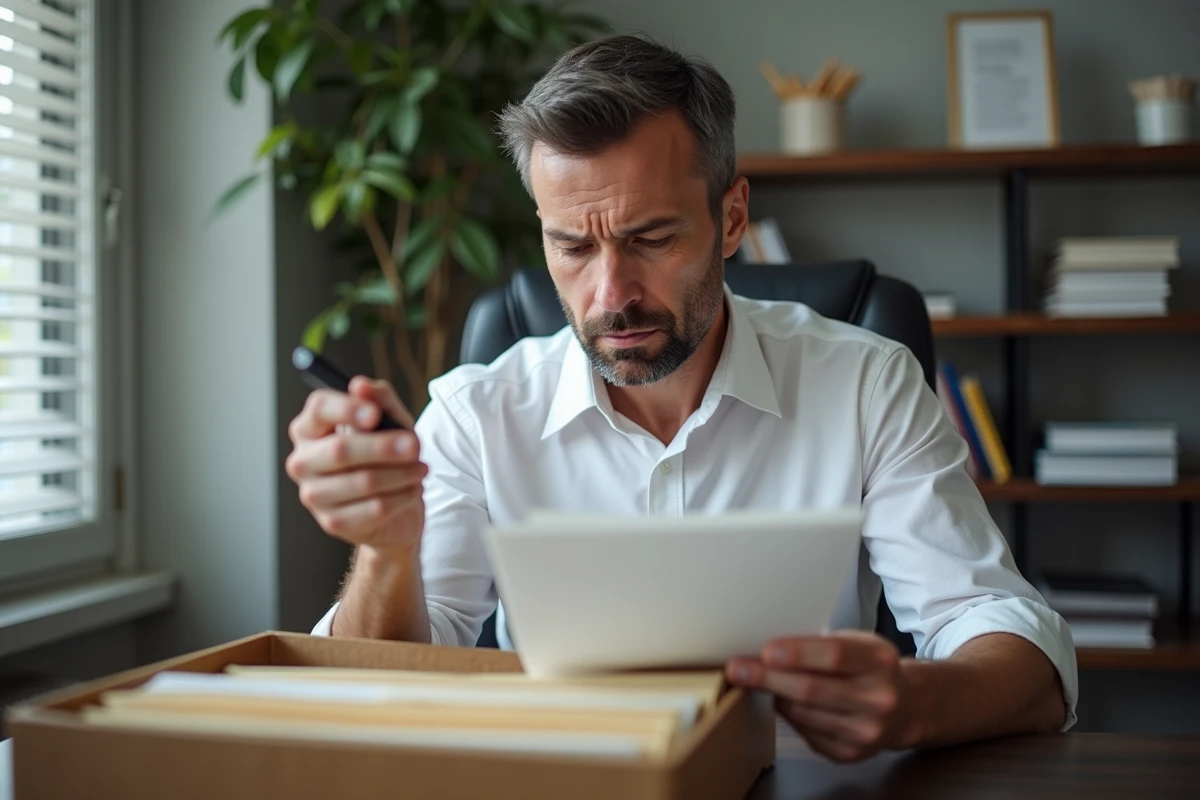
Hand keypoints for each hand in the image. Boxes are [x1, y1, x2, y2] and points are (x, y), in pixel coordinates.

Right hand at [285, 376, 425, 553]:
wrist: (394, 509)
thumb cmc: (386, 457)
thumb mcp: (391, 422)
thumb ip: (380, 399)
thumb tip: (360, 385)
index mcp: (310, 428)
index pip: (318, 409)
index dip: (347, 409)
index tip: (375, 414)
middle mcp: (303, 461)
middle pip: (340, 450)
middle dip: (384, 447)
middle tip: (415, 445)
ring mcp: (314, 495)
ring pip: (364, 481)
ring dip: (402, 474)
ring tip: (421, 469)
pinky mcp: (333, 522)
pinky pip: (375, 508)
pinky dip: (403, 496)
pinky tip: (413, 490)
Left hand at [726, 631, 906, 762]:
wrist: (908, 706)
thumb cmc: (871, 668)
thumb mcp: (857, 643)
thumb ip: (820, 646)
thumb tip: (768, 650)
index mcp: (879, 661)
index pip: (834, 655)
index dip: (797, 654)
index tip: (767, 651)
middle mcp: (878, 699)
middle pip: (811, 689)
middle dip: (768, 678)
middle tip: (738, 669)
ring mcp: (866, 731)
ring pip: (802, 713)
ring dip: (775, 696)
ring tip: (761, 681)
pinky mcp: (850, 753)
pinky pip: (805, 732)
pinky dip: (789, 715)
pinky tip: (787, 702)